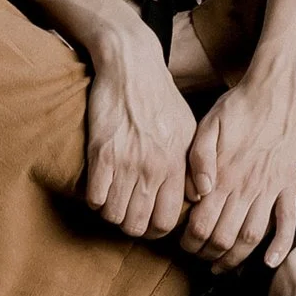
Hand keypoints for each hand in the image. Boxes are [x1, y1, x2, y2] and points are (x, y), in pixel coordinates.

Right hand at [83, 23, 197, 240]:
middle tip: (127, 212)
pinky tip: (99, 186)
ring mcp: (126, 161)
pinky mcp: (101, 152)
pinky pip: (94, 198)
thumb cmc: (161, 99)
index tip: (149, 221)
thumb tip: (200, 195)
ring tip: (113, 199)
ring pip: (114, 216)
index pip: (167, 221)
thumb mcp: (189, 130)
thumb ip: (194, 166)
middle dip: (130, 225)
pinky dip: (94, 199)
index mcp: (176, 164)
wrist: (132, 67)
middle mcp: (153, 167)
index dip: (156, 229)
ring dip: (111, 213)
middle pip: (138, 226)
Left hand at [181, 61, 295, 271]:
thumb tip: (198, 192)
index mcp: (224, 176)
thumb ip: (198, 160)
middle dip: (207, 254)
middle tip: (198, 255)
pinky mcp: (287, 184)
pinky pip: (287, 221)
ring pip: (252, 237)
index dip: (190, 242)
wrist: (277, 91)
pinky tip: (271, 261)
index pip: (202, 225)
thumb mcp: (207, 125)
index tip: (183, 244)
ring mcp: (270, 188)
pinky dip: (281, 245)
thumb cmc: (238, 107)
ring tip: (222, 265)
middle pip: (225, 238)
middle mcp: (247, 188)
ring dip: (236, 258)